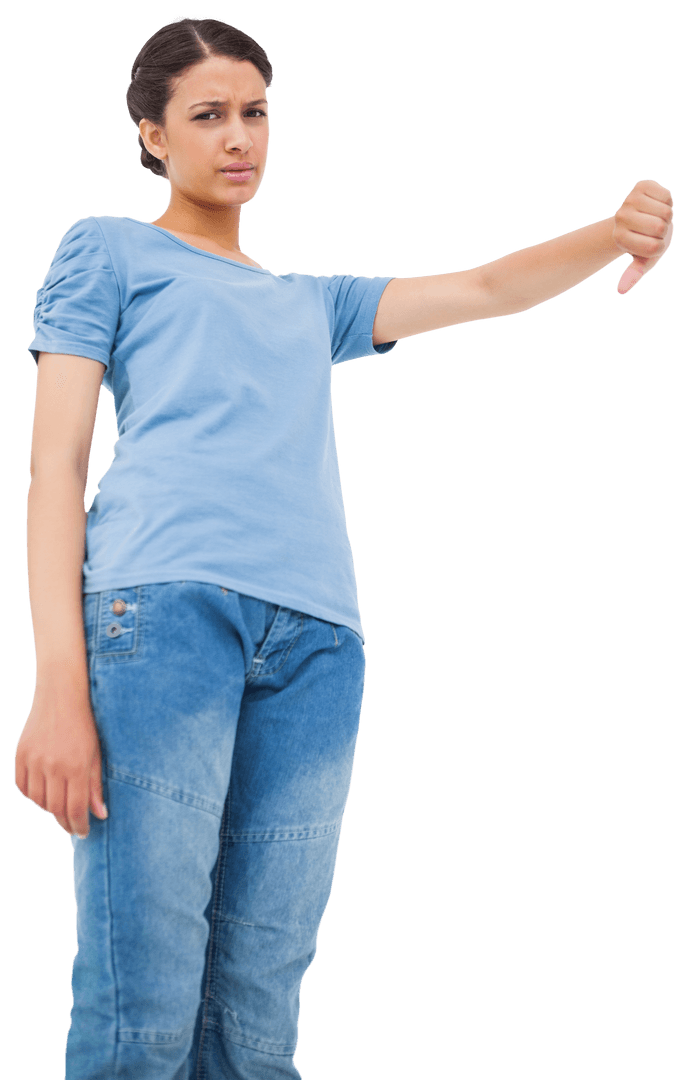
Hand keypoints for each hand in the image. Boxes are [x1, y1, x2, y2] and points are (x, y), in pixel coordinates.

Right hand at [14, 690, 108, 839]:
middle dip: (65, 822)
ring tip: (59, 808)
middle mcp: (53, 766)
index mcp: (76, 767)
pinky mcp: (20, 755)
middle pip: (55, 809)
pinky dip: (32, 795)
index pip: (75, 809)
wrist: (61, 697)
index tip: (83, 832)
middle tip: (71, 827)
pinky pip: (23, 787)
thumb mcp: (96, 755)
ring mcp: (34, 761)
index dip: (79, 825)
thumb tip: (100, 815)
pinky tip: (43, 794)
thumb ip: (96, 786)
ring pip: (38, 800)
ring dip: (49, 809)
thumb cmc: (85, 726)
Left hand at [613, 179, 673, 294]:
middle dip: (664, 231)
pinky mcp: (641, 186)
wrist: (642, 219)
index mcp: (619, 239)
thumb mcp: (642, 261)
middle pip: (661, 228)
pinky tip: (656, 205)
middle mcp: (620, 218)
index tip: (650, 244)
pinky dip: (667, 202)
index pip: (654, 248)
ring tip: (655, 218)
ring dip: (666, 216)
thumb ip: (634, 275)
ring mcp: (629, 200)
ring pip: (667, 212)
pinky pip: (667, 197)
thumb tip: (621, 291)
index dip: (659, 247)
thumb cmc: (645, 243)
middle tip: (654, 230)